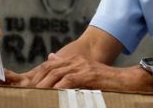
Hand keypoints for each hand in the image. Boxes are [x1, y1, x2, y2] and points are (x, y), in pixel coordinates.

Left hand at [28, 53, 143, 90]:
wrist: (125, 80)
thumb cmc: (105, 80)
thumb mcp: (84, 71)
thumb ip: (67, 67)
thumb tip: (50, 59)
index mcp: (72, 59)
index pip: (49, 66)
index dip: (37, 75)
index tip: (27, 85)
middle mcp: (75, 60)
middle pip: (49, 68)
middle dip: (37, 79)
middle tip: (27, 90)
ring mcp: (81, 66)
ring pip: (56, 74)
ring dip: (44, 85)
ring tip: (35, 93)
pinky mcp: (88, 74)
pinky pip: (69, 80)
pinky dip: (59, 87)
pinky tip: (53, 94)